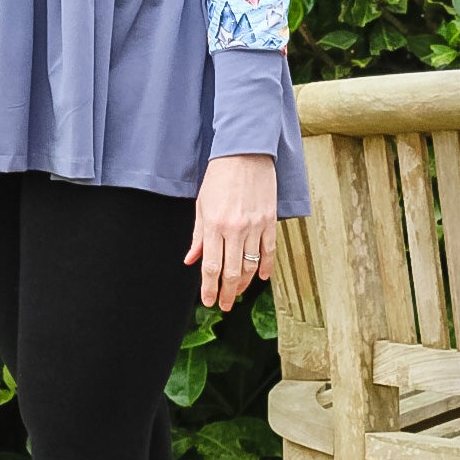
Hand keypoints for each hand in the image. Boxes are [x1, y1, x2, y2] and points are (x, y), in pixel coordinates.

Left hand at [184, 154, 277, 310]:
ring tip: (238, 292)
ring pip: (251, 265)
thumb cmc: (219, 177)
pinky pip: (269, 250)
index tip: (208, 301)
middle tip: (225, 305)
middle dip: (227, 293)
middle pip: (232, 271)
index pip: (211, 266)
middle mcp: (234, 229)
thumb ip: (197, 236)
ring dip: (245, 283)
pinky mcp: (269, 221)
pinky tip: (262, 278)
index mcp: (214, 226)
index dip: (209, 288)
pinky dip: (266, 267)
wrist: (245, 153)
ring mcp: (254, 226)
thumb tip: (191, 260)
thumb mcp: (202, 206)